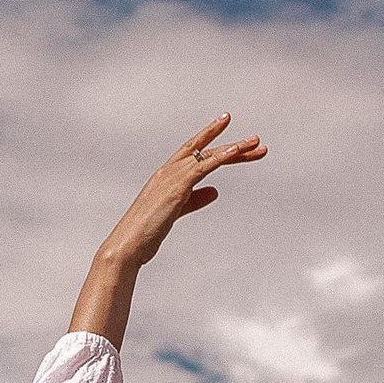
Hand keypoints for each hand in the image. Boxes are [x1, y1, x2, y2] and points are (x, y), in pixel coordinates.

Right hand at [71, 114, 265, 340]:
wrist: (127, 245)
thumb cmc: (145, 234)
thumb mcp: (176, 212)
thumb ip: (195, 200)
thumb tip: (214, 191)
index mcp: (165, 176)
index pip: (193, 153)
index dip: (212, 141)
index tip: (234, 137)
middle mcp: (168, 171)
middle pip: (204, 150)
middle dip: (231, 144)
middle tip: (256, 141)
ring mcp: (172, 177)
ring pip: (207, 155)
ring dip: (234, 148)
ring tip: (256, 144)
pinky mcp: (177, 186)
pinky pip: (203, 165)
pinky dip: (221, 156)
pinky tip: (237, 151)